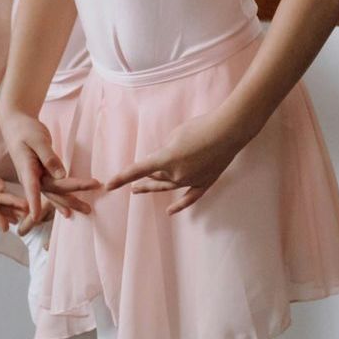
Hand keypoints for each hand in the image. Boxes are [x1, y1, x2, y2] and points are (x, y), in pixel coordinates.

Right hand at [0, 108, 95, 227]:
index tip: (37, 217)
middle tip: (89, 208)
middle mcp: (31, 177)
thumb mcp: (38, 140)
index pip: (31, 188)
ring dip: (70, 202)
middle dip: (71, 199)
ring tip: (87, 210)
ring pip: (54, 193)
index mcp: (27, 168)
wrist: (16, 126)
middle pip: (53, 191)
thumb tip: (61, 175)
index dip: (35, 202)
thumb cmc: (25, 130)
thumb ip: (49, 157)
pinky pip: (53, 190)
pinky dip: (62, 199)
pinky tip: (68, 211)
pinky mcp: (41, 176)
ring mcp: (35, 178)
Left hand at [102, 108, 251, 214]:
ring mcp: (192, 180)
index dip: (121, 177)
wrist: (229, 130)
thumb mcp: (175, 134)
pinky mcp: (205, 182)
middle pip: (155, 177)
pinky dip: (180, 205)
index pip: (138, 170)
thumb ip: (165, 149)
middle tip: (130, 185)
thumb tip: (164, 159)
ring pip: (169, 185)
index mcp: (166, 159)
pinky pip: (190, 197)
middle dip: (143, 178)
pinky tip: (170, 211)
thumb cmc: (201, 126)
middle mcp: (177, 174)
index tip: (108, 186)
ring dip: (155, 186)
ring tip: (139, 190)